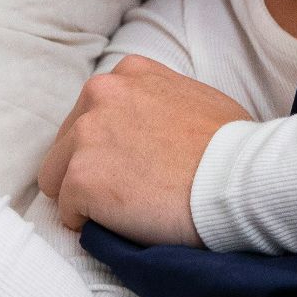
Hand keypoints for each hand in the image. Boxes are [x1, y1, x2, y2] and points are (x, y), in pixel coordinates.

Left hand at [37, 54, 254, 247]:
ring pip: (57, 178)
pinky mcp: (80, 178)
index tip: (131, 164)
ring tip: (126, 210)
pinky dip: (90, 224)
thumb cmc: (231, 146)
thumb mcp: (193, 96)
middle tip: (128, 192)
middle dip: (90, 168)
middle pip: (67, 143)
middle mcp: (99, 95)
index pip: (91, 113)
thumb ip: (157, 102)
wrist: (238, 178)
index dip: (108, 145)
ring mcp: (85, 136)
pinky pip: (68, 212)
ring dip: (85, 196)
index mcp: (127, 73)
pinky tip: (126, 223)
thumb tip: (149, 127)